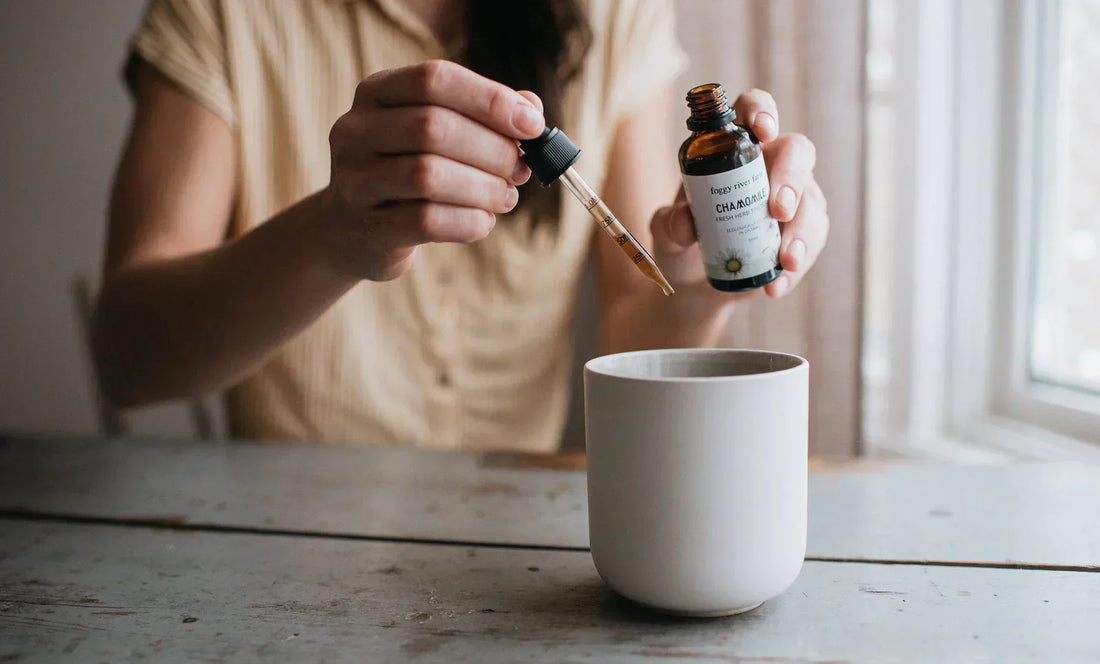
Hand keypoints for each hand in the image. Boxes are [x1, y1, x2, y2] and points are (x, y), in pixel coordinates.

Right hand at [320, 60, 544, 280]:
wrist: (351, 231)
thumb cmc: (408, 170)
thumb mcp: (440, 134)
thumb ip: (484, 116)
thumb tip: (531, 109)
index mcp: (376, 93)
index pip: (434, 79)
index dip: (490, 99)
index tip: (532, 124)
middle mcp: (355, 131)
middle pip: (433, 127)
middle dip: (492, 149)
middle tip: (520, 168)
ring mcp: (354, 181)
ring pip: (428, 176)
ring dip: (484, 188)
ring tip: (505, 196)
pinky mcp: (368, 228)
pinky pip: (427, 221)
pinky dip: (469, 221)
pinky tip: (483, 220)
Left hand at [650, 88, 828, 300]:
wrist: (694, 286)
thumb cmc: (681, 243)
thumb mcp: (666, 234)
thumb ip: (670, 224)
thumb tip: (684, 221)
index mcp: (732, 148)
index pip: (752, 110)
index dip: (762, 111)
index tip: (762, 131)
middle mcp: (769, 165)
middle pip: (796, 151)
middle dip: (792, 178)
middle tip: (777, 210)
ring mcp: (793, 197)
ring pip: (812, 199)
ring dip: (802, 231)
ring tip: (785, 261)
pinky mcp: (804, 232)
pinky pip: (812, 241)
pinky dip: (798, 263)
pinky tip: (776, 285)